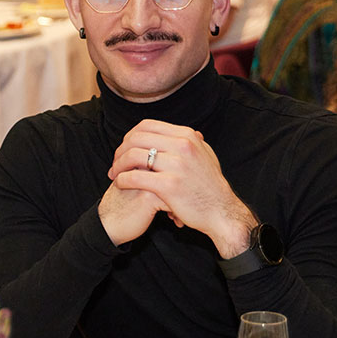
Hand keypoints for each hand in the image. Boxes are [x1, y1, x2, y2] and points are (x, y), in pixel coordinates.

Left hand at [107, 119, 254, 256]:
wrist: (222, 212)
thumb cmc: (210, 186)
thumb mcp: (205, 155)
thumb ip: (190, 142)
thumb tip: (178, 132)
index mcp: (188, 136)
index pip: (147, 126)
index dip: (130, 136)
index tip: (124, 148)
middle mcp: (183, 146)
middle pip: (137, 139)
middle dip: (120, 150)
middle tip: (115, 163)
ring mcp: (177, 165)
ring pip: (133, 156)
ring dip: (118, 165)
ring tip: (115, 175)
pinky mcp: (169, 185)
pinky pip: (135, 177)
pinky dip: (122, 179)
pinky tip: (120, 184)